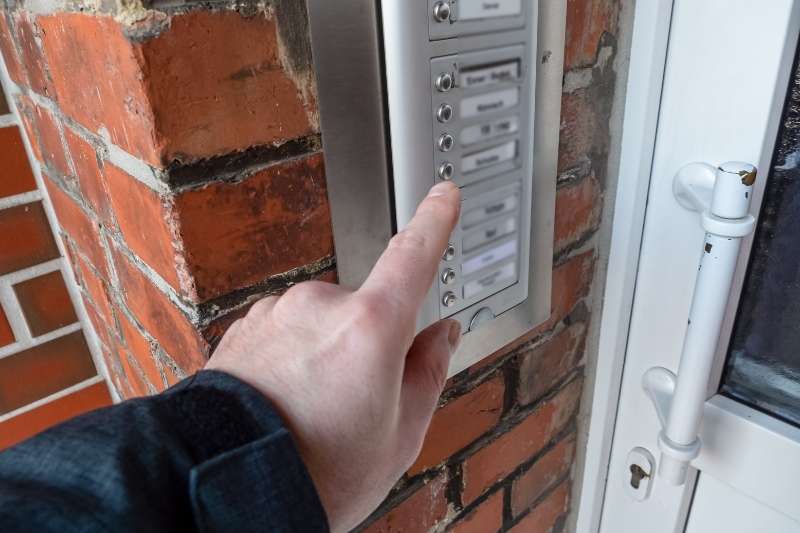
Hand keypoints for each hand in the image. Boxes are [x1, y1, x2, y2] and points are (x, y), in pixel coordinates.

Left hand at [206, 181, 461, 531]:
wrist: (226, 488)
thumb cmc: (315, 472)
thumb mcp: (400, 435)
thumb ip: (429, 371)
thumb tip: (442, 334)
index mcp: (371, 327)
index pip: (413, 257)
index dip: (433, 223)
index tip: (443, 196)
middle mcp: (321, 305)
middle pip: (368, 311)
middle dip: (369, 346)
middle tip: (355, 405)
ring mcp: (278, 312)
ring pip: (324, 324)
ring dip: (326, 355)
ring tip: (311, 413)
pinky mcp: (246, 325)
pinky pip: (288, 332)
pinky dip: (292, 359)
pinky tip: (284, 403)